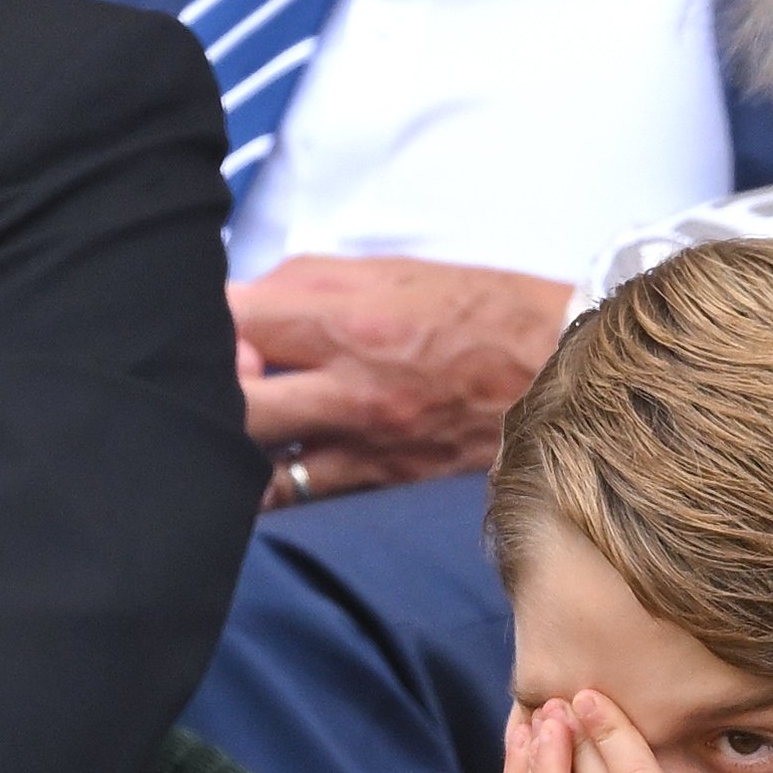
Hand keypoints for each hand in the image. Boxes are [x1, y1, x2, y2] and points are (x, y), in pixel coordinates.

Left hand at [231, 256, 566, 509]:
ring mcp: (364, 446)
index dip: (206, 326)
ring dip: (234, 447)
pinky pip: (301, 500)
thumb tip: (240, 301)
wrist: (566, 369)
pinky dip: (272, 489)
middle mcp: (350, 389)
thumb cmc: (476, 310)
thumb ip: (306, 283)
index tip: (217, 328)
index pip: (233, 321)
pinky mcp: (382, 485)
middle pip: (233, 403)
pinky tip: (268, 469)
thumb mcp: (392, 272)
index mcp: (349, 320)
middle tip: (216, 384)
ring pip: (256, 465)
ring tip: (239, 429)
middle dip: (206, 393)